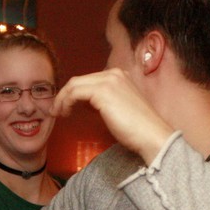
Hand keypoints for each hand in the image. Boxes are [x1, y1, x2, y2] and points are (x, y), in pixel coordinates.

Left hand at [51, 69, 172, 163]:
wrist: (151, 135)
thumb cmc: (138, 130)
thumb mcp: (118, 110)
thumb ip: (103, 103)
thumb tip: (84, 104)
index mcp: (120, 76)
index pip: (90, 80)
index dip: (75, 93)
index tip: (67, 107)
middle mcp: (114, 74)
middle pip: (80, 80)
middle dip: (65, 94)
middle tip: (57, 110)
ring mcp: (109, 81)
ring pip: (74, 84)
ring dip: (62, 98)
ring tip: (58, 113)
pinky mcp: (102, 92)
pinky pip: (75, 92)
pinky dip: (65, 101)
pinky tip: (64, 113)